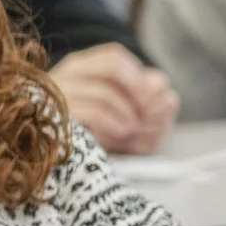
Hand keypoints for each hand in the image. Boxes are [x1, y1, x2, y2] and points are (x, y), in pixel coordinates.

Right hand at [50, 44, 177, 155]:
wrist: (61, 168)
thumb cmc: (97, 136)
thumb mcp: (128, 116)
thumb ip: (151, 101)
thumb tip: (168, 96)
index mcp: (81, 68)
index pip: (114, 57)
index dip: (138, 76)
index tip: (154, 98)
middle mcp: (67, 76)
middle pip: (111, 66)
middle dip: (138, 90)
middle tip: (149, 114)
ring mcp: (59, 96)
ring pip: (105, 91)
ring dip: (129, 114)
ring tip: (136, 131)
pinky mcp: (58, 118)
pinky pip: (94, 112)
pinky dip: (116, 123)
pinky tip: (123, 133)